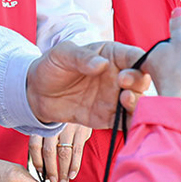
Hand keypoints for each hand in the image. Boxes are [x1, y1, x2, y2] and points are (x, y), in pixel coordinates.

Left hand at [25, 41, 149, 126]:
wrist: (38, 93)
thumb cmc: (52, 66)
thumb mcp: (62, 55)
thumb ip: (81, 57)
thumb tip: (102, 64)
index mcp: (112, 55)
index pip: (134, 56)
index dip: (139, 63)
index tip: (127, 72)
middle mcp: (119, 76)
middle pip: (141, 79)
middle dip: (139, 83)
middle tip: (123, 85)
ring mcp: (116, 98)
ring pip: (139, 102)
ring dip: (138, 103)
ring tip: (124, 100)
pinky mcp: (110, 117)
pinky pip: (127, 123)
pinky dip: (132, 126)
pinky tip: (129, 126)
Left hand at [28, 123, 92, 181]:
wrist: (79, 102)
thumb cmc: (62, 120)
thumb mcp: (51, 124)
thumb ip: (44, 139)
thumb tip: (42, 166)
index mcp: (42, 124)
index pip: (35, 145)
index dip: (37, 161)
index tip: (41, 172)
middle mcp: (54, 125)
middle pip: (49, 152)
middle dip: (51, 170)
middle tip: (53, 181)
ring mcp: (68, 127)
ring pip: (63, 154)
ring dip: (63, 171)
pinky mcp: (81, 130)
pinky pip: (77, 151)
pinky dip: (75, 165)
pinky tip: (72, 174)